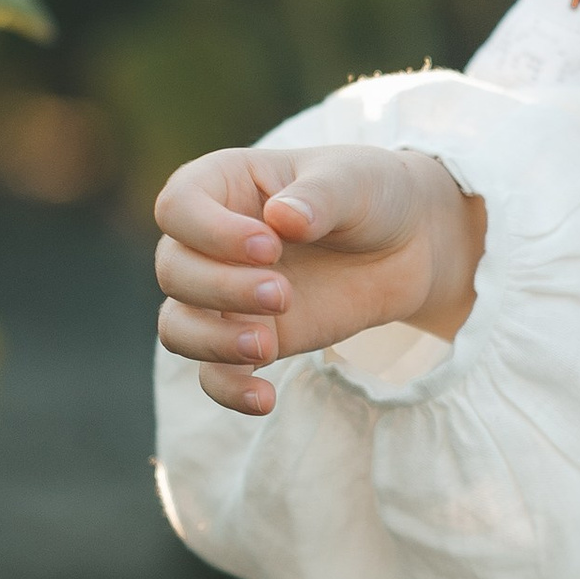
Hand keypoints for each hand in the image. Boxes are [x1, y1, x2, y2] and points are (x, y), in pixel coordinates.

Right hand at [153, 142, 485, 418]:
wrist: (406, 244)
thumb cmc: (368, 195)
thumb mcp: (354, 180)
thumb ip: (319, 196)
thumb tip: (282, 218)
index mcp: (222, 185)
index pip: (178, 206)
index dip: (210, 231)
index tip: (267, 246)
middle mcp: (208, 240)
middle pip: (173, 270)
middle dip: (220, 288)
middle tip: (282, 293)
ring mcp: (223, 295)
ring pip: (178, 327)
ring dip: (213, 341)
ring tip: (267, 345)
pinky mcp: (248, 338)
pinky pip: (213, 374)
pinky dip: (229, 390)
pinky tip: (265, 398)